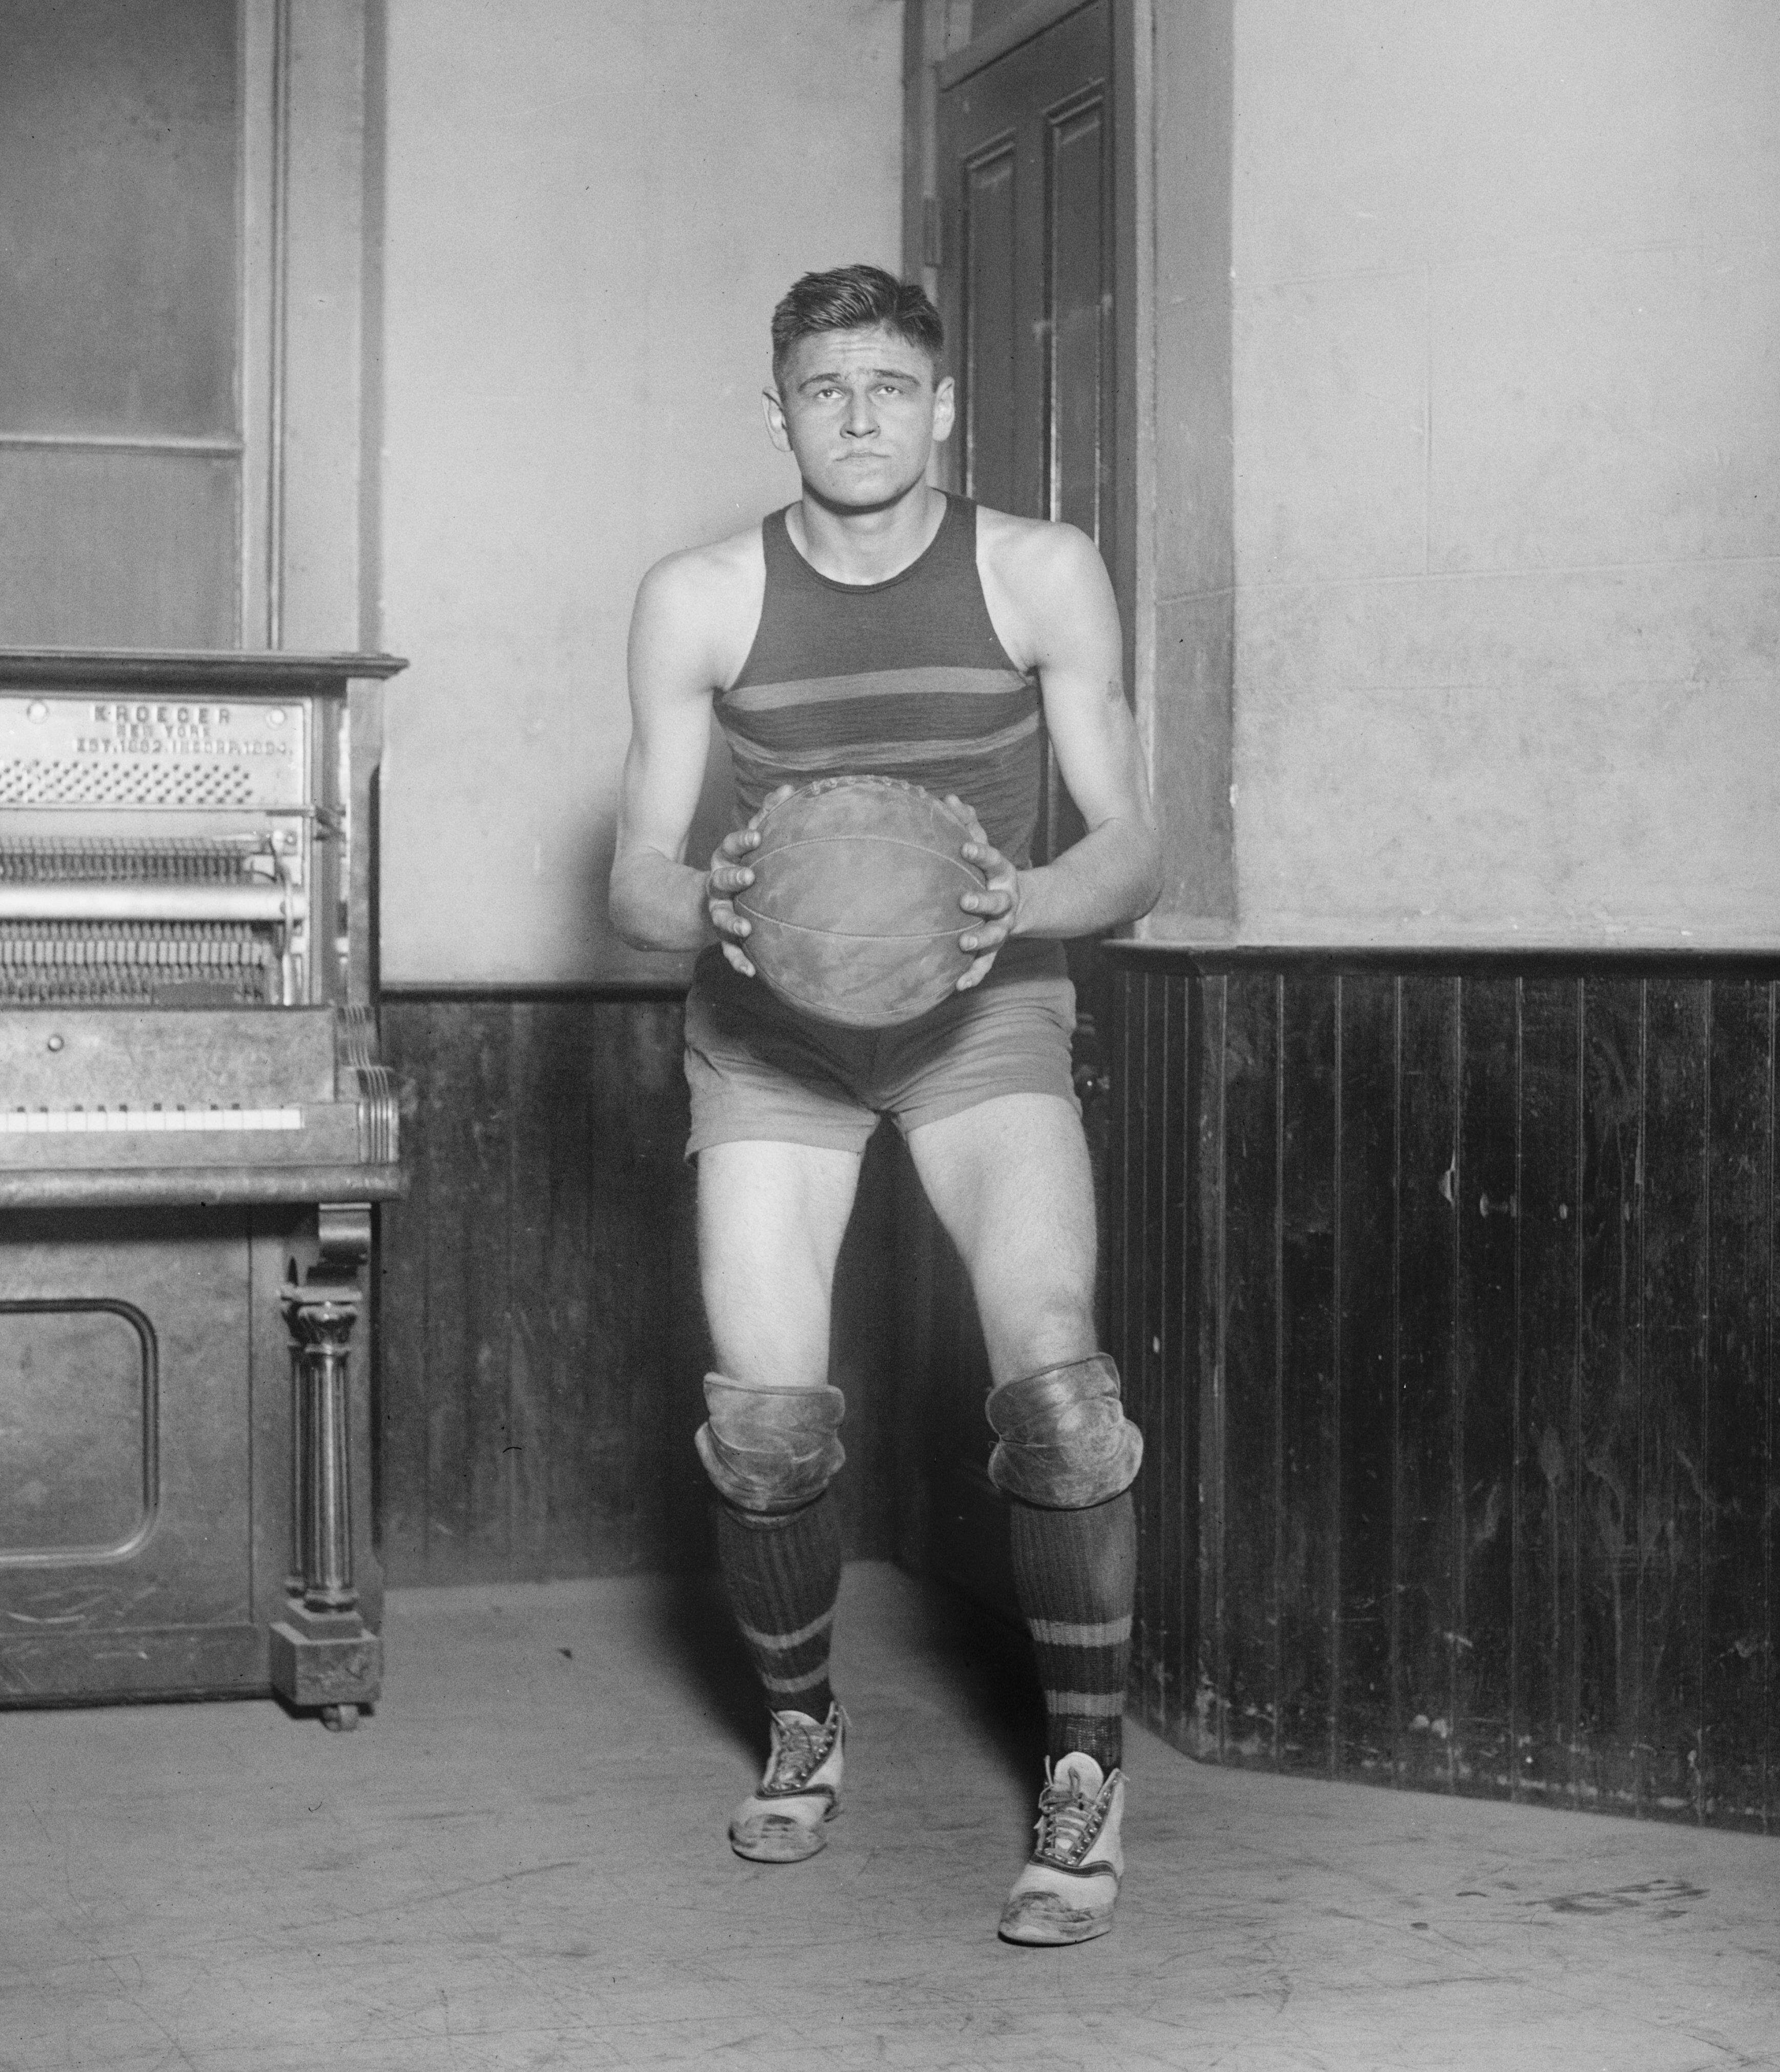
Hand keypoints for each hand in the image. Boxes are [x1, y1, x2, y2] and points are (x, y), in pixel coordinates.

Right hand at [706, 785, 792, 976]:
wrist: (706, 900)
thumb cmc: (742, 864)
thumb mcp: (750, 841)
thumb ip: (768, 815)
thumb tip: (787, 786)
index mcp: (724, 858)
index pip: (730, 845)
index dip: (743, 840)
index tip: (758, 836)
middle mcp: (716, 883)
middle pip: (720, 878)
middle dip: (733, 877)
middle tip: (749, 877)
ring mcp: (717, 910)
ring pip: (721, 916)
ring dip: (732, 921)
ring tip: (747, 927)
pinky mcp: (721, 935)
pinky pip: (728, 949)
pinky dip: (737, 960)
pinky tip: (750, 972)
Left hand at [943, 794, 1021, 991]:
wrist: (1023, 905)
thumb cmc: (990, 873)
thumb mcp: (983, 848)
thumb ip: (968, 824)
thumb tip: (949, 798)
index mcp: (1002, 874)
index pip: (993, 860)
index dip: (980, 853)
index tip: (964, 846)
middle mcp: (1005, 901)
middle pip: (997, 901)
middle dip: (982, 900)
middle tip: (964, 900)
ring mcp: (1002, 926)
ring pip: (995, 934)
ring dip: (980, 939)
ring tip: (964, 943)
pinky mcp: (995, 948)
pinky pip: (986, 964)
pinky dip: (974, 975)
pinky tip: (959, 987)